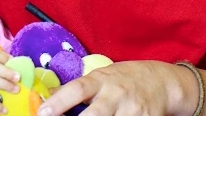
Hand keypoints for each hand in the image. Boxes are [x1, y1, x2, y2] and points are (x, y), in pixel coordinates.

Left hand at [37, 60, 190, 115]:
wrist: (162, 82)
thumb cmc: (125, 79)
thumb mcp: (103, 77)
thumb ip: (79, 88)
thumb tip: (46, 97)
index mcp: (102, 80)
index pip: (77, 89)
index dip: (59, 101)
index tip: (42, 113)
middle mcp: (116, 94)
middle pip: (94, 114)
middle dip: (79, 124)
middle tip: (61, 126)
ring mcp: (131, 110)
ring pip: (111, 125)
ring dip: (96, 128)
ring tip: (89, 126)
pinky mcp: (144, 121)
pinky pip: (125, 129)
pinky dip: (115, 129)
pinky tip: (110, 124)